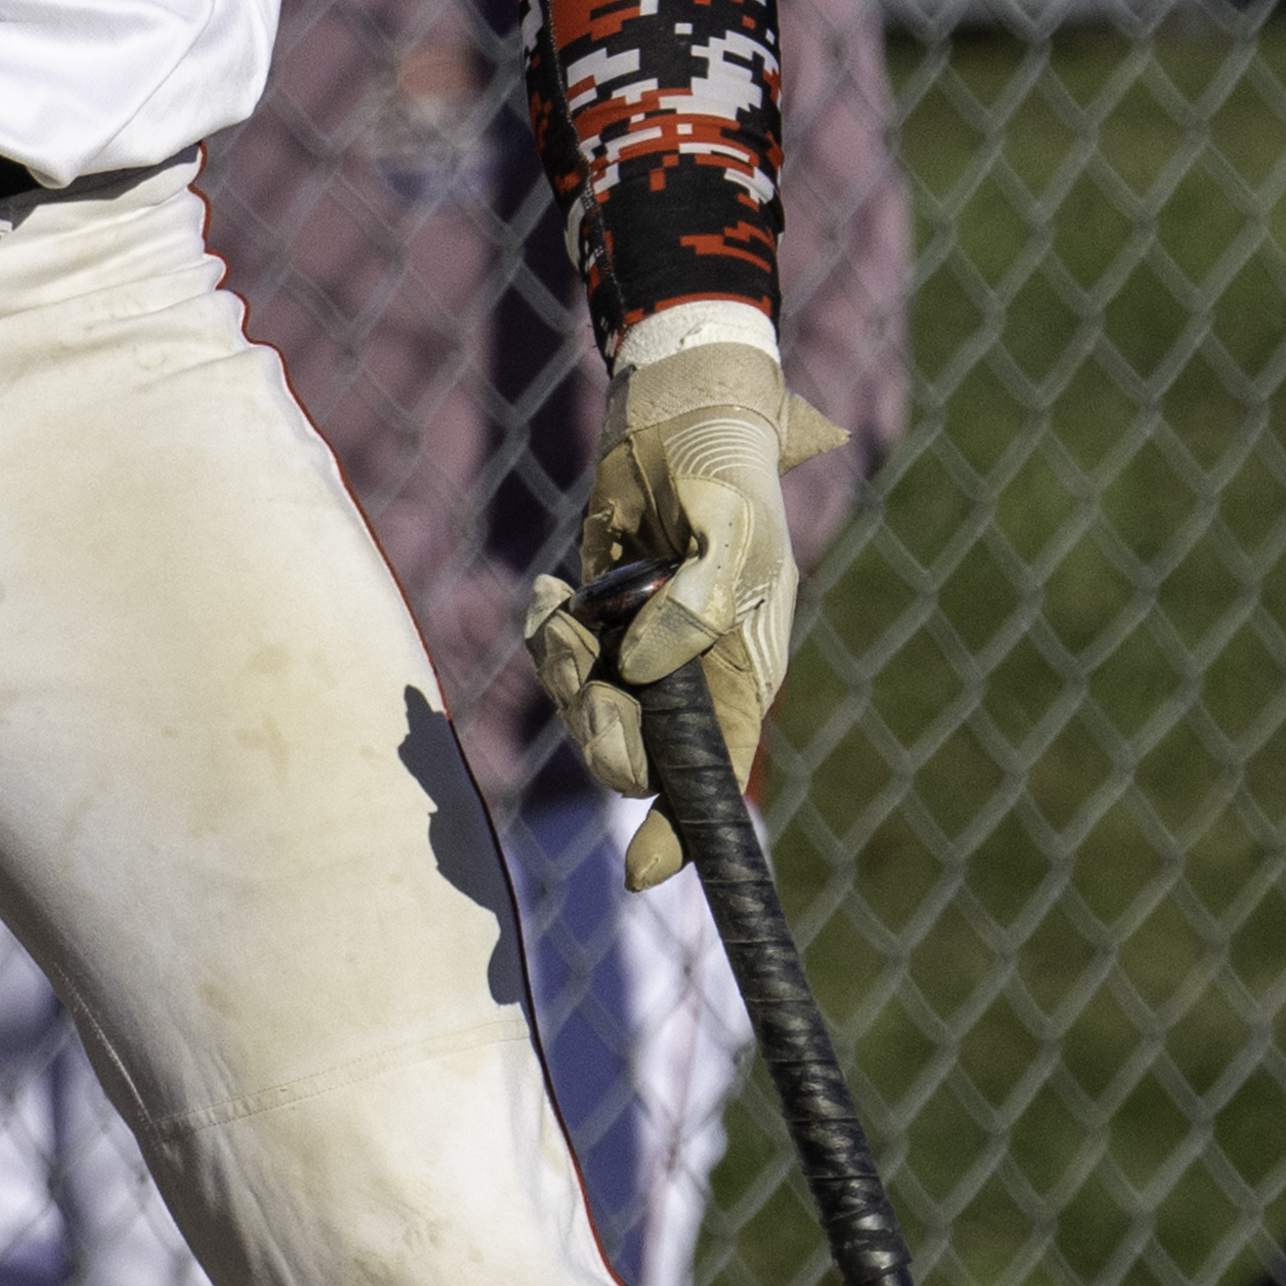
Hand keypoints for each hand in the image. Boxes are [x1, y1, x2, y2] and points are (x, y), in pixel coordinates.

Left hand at [524, 310, 845, 884]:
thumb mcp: (733, 536)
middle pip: (629, 757)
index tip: (644, 873)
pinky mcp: (592, 621)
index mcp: (740, 677)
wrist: (676, 412)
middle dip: (597, 723)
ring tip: (574, 604)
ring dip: (563, 666)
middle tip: (590, 656)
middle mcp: (687, 680)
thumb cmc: (727, 473)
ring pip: (580, 710)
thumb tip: (645, 671)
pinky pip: (551, 657)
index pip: (716, 777)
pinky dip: (545, 626)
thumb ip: (696, 610)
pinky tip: (559, 585)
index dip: (684, 835)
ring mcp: (635, 654)